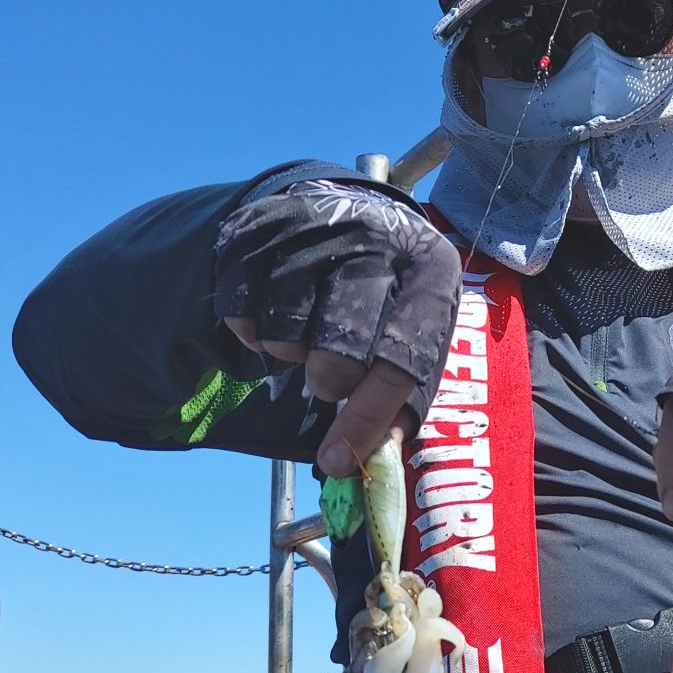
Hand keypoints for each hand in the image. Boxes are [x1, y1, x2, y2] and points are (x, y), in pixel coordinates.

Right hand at [216, 180, 460, 476]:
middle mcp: (376, 240)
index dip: (367, 417)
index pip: (401, 359)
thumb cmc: (391, 296)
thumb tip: (368, 459)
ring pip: (284, 329)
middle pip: (339, 345)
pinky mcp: (260, 228)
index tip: (338, 462)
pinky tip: (276, 315)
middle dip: (330, 381)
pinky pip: (241, 310)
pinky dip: (252, 332)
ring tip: (309, 337)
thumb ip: (403, 399)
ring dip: (290, 353)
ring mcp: (315, 228)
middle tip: (331, 379)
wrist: (348, 211)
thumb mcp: (418, 335)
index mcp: (431, 271)